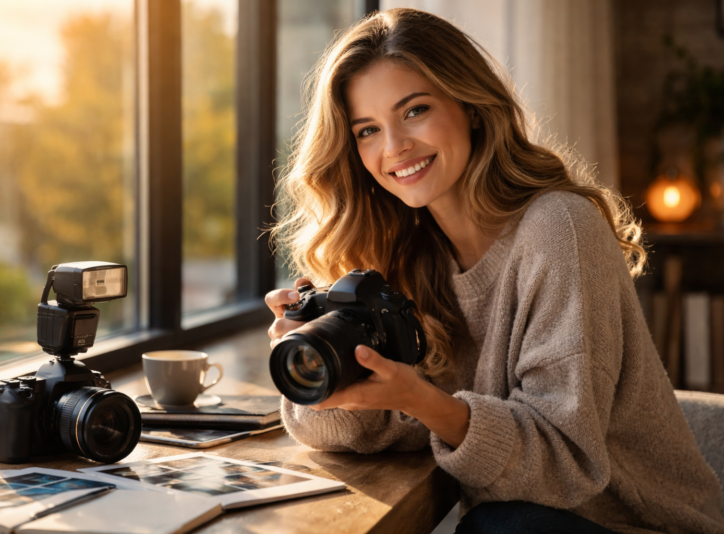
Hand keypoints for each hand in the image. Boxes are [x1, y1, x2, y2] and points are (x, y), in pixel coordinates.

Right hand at [265, 277, 313, 349]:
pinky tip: (304, 343)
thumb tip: (301, 281)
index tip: (296, 295)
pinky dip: (293, 346)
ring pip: (279, 338)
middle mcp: (277, 323)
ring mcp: (277, 337)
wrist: (321, 333)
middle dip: (293, 324)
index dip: (281, 296)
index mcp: (281, 308)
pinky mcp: (281, 348)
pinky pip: (283, 348)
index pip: (271, 299)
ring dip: (294, 336)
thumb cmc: (313, 314)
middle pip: (277, 325)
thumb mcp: (312, 299)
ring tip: (308, 334)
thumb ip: (308, 288)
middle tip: (308, 322)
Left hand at [312, 345, 471, 448]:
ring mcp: (353, 399)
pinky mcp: (357, 395)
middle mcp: (350, 400)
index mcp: (354, 395)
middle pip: (319, 396)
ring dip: (318, 381)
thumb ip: (373, 360)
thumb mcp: (391, 369)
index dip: (303, 393)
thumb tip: (357, 349)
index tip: (294, 376)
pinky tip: (331, 365)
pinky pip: (337, 389)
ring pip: (327, 393)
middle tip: (298, 362)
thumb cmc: (404, 384)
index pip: (319, 401)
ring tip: (311, 361)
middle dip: (306, 383)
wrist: (416, 396)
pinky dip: (330, 380)